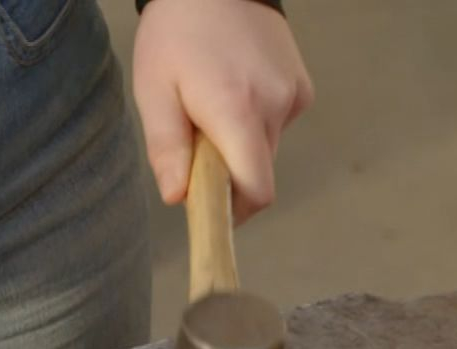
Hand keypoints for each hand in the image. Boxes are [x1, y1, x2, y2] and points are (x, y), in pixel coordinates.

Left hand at [133, 0, 312, 223]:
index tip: (212, 207)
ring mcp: (293, 97)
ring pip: (267, 148)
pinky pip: (279, 123)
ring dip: (242, 143)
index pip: (257, 190)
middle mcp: (275, 107)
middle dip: (230, 171)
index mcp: (237, 112)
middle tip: (197, 141)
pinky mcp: (302, 88)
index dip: (236, 210)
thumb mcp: (154, 88)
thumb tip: (177, 197)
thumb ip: (166, 146)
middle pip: (259, 172)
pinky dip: (257, 120)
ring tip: (215, 103)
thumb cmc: (177, 30)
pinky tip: (237, 87)